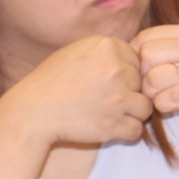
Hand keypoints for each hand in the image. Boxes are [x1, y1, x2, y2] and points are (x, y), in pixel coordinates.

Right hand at [0, 35, 152, 149]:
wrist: (34, 110)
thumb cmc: (51, 81)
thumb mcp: (77, 52)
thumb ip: (105, 52)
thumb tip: (134, 57)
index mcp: (107, 47)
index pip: (137, 59)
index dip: (127, 71)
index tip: (109, 80)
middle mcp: (116, 69)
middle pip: (143, 82)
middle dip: (130, 91)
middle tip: (107, 99)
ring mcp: (117, 98)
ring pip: (145, 107)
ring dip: (132, 113)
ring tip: (112, 114)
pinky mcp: (114, 124)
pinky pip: (136, 130)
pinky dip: (126, 131)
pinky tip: (110, 127)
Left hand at [133, 23, 178, 136]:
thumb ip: (177, 45)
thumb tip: (140, 52)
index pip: (146, 36)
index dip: (135, 55)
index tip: (141, 71)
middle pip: (145, 55)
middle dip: (140, 74)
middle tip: (149, 87)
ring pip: (153, 79)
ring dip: (150, 94)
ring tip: (160, 98)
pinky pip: (168, 99)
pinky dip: (163, 106)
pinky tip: (171, 107)